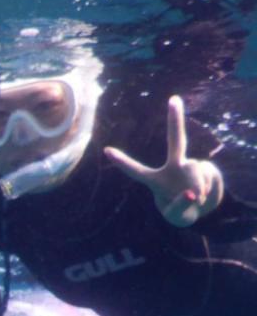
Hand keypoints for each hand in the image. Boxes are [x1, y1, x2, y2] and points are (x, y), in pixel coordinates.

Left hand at [104, 95, 224, 226]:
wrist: (198, 210)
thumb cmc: (180, 213)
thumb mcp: (177, 216)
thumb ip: (180, 205)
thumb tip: (192, 193)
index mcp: (155, 180)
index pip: (136, 171)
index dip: (122, 162)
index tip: (106, 150)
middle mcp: (173, 167)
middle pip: (176, 140)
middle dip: (176, 119)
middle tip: (174, 99)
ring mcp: (191, 166)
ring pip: (197, 172)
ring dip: (200, 188)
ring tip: (196, 198)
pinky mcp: (207, 169)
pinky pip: (210, 177)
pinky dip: (210, 189)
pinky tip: (205, 194)